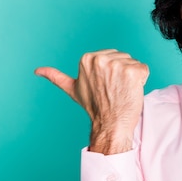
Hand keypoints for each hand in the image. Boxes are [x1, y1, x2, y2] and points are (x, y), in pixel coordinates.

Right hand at [35, 49, 149, 154]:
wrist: (110, 124)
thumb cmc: (95, 107)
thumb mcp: (73, 89)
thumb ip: (56, 76)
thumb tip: (37, 70)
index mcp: (87, 58)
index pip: (111, 56)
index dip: (111, 72)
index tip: (104, 86)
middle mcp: (101, 59)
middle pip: (123, 58)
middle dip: (122, 73)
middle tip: (113, 90)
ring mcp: (118, 65)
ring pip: (133, 63)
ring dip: (132, 78)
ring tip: (121, 91)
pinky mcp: (133, 72)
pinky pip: (144, 69)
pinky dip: (142, 81)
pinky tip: (131, 91)